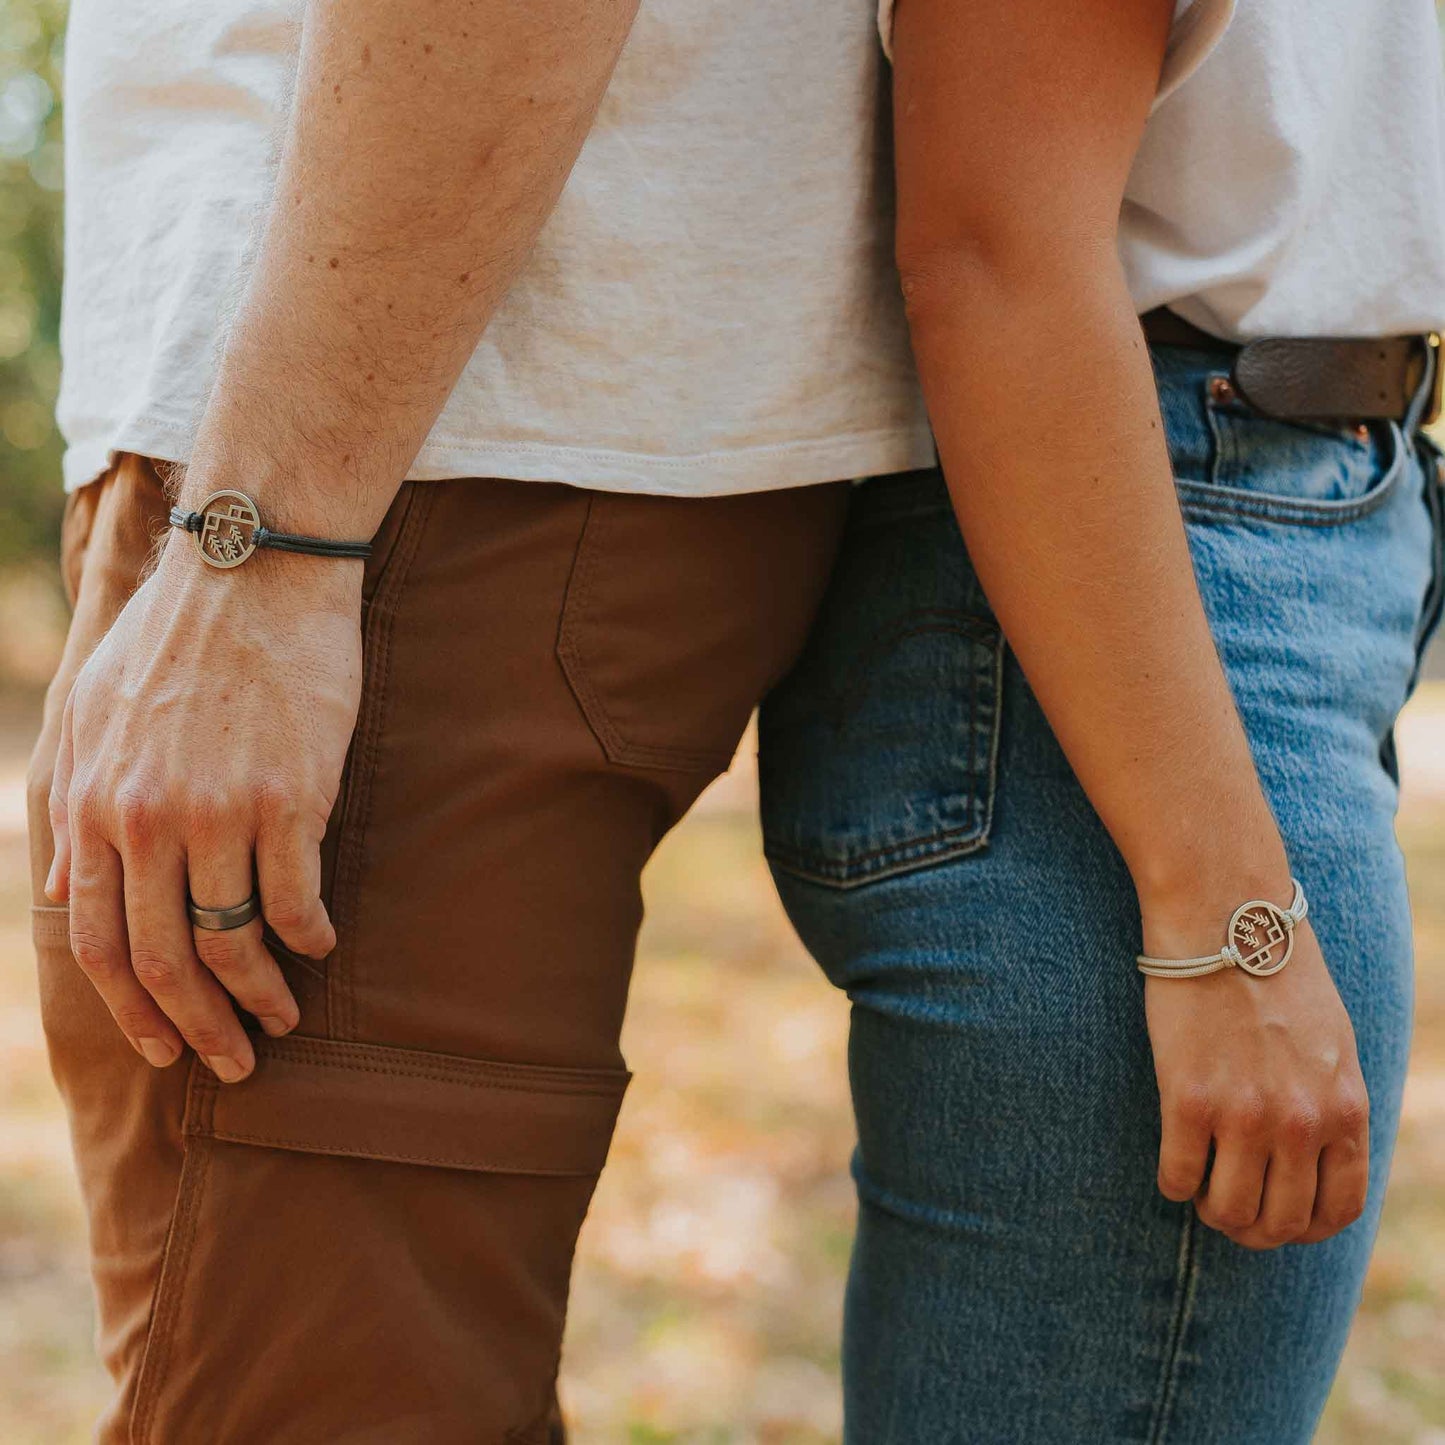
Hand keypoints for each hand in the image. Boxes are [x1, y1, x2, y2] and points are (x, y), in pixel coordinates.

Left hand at [46, 534, 362, 1081]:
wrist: (253, 571)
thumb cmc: (174, 638)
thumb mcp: (92, 713)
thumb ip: (71, 806)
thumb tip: (64, 890)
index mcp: (96, 806)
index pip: (102, 943)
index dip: (134, 1012)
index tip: (166, 1047)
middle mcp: (149, 821)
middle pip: (167, 962)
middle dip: (199, 1030)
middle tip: (232, 1066)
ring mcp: (221, 812)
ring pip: (234, 943)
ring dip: (261, 997)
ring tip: (285, 1017)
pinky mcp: (289, 798)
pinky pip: (296, 899)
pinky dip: (309, 937)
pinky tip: (321, 945)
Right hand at [1145, 914, 1368, 1249]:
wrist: (1225, 918)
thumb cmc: (1275, 970)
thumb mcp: (1333, 1041)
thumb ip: (1331, 1100)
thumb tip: (1316, 1151)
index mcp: (1344, 1108)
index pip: (1336, 1209)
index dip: (1303, 1228)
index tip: (1276, 1217)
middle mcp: (1300, 1121)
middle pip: (1279, 1222)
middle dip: (1251, 1228)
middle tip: (1227, 1208)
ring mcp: (1244, 1113)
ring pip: (1228, 1211)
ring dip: (1210, 1211)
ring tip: (1198, 1188)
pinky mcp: (1187, 1098)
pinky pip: (1177, 1176)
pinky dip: (1172, 1181)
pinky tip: (1171, 1161)